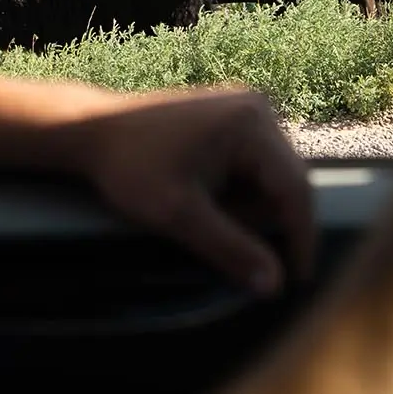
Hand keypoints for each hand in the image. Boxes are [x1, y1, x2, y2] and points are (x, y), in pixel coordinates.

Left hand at [70, 88, 314, 296]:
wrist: (91, 130)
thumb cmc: (130, 168)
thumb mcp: (178, 215)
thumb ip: (230, 249)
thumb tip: (274, 286)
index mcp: (251, 124)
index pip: (296, 189)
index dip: (301, 238)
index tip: (297, 281)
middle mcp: (256, 107)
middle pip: (287, 180)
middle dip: (270, 222)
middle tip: (248, 259)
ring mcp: (242, 108)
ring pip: (270, 174)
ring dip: (253, 208)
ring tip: (212, 223)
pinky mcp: (229, 116)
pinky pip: (253, 162)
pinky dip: (240, 191)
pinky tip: (210, 204)